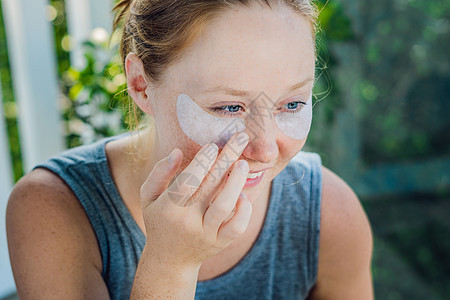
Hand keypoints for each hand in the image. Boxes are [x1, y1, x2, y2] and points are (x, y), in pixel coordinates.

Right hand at [139, 132, 251, 267]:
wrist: (170, 260)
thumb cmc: (159, 219)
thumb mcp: (148, 197)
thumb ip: (159, 173)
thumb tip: (177, 151)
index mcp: (168, 209)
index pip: (187, 182)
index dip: (201, 162)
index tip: (213, 145)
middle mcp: (187, 222)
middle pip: (209, 187)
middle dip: (226, 159)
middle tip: (240, 138)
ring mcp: (206, 234)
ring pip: (225, 206)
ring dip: (236, 182)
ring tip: (243, 164)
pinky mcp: (220, 243)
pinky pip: (237, 227)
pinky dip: (244, 210)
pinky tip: (242, 195)